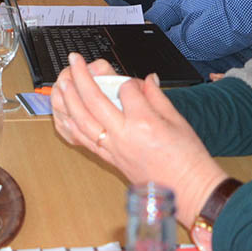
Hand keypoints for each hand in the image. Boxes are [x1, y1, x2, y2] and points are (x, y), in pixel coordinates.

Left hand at [51, 55, 228, 226]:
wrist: (188, 190)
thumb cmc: (188, 160)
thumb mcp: (179, 121)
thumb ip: (157, 96)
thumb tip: (147, 79)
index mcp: (144, 123)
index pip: (126, 90)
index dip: (128, 81)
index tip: (133, 81)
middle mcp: (124, 135)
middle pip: (93, 100)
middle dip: (81, 76)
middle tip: (74, 60)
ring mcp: (113, 149)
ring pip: (81, 120)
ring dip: (68, 99)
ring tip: (63, 82)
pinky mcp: (109, 159)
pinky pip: (83, 140)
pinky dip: (71, 125)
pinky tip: (65, 113)